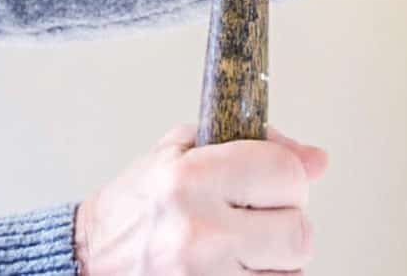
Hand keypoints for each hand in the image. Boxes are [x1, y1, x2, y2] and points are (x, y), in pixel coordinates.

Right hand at [74, 124, 326, 274]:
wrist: (89, 261)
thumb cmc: (138, 204)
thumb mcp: (182, 148)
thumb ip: (254, 143)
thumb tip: (316, 159)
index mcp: (192, 177)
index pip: (286, 172)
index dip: (290, 174)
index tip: (276, 178)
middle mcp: (200, 233)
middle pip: (299, 231)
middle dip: (287, 219)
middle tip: (261, 214)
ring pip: (291, 271)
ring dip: (276, 257)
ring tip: (242, 243)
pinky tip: (237, 267)